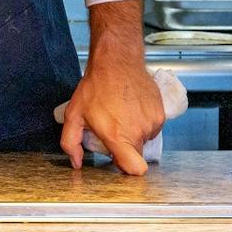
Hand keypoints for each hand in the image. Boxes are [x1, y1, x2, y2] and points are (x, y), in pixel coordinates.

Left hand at [60, 47, 166, 174]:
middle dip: (124, 147)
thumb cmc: (94, 87)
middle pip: (137, 154)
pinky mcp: (161, 114)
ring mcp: (153, 123)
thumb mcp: (73, 114)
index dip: (125, 168)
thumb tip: (76, 162)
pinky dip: (142, 122)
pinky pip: (152, 127)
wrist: (117, 62)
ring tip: (120, 114)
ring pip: (144, 139)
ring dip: (133, 133)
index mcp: (118, 136)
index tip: (116, 158)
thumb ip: (71, 142)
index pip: (135, 169)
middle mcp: (139, 132)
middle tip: (111, 128)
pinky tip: (130, 108)